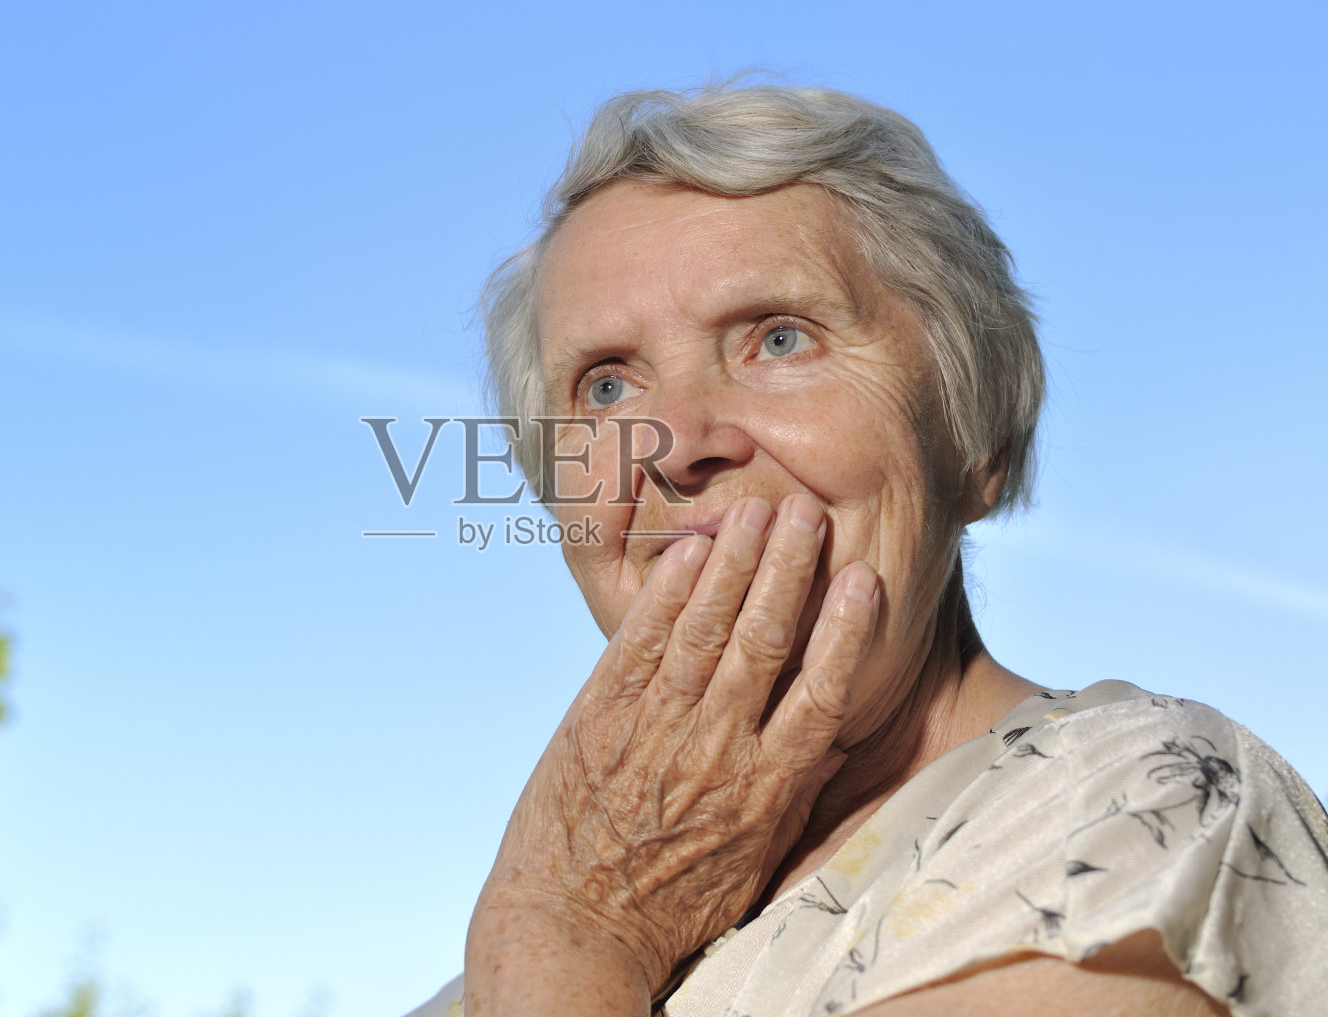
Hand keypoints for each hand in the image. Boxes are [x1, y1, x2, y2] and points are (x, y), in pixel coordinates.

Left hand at [465, 493, 879, 1015]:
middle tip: (807, 511)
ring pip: (703, 629)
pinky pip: (638, 642)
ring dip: (732, 564)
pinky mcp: (598, 715)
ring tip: (756, 510)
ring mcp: (654, 727)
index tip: (865, 579)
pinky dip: (664, 593)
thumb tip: (834, 745)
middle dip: (787, 570)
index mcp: (763, 789)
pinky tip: (686, 552)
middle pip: (763, 642)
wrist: (572, 927)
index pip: (819, 694)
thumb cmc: (668, 906)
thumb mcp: (751, 866)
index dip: (845, 632)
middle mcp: (714, 748)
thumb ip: (791, 799)